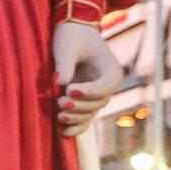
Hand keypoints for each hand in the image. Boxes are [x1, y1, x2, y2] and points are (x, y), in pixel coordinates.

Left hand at [53, 22, 121, 137]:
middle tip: (61, 100)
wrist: (71, 36)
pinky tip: (63, 133)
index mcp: (111, 71)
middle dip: (79, 106)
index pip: (106, 87)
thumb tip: (62, 82)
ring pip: (89, 114)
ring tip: (59, 115)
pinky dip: (76, 127)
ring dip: (75, 118)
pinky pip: (84, 120)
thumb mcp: (67, 47)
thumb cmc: (71, 37)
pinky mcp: (84, 103)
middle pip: (97, 104)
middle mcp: (107, 87)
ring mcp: (96, 97)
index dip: (89, 92)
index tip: (70, 89)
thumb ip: (66, 64)